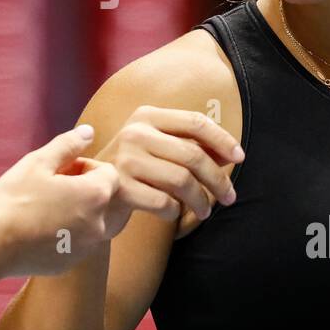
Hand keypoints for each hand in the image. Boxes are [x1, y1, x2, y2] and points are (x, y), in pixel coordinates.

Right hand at [0, 125, 149, 277]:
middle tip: (53, 187)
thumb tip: (88, 132)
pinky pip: (78, 242)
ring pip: (92, 222)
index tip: (62, 170)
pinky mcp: (71, 261)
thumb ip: (68, 144)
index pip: (109, 173)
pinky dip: (67, 233)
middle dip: (84, 189)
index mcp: (95, 195)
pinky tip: (40, 228)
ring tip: (46, 207)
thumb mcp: (38, 162)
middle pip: (103, 198)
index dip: (86, 167)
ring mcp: (87, 246)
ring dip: (77, 211)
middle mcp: (99, 224)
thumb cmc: (15, 199)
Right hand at [94, 105, 241, 236]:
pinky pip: (164, 202)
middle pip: (193, 155)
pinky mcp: (119, 188)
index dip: (222, 140)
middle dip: (218, 179)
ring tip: (205, 211)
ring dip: (201, 200)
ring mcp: (125, 160)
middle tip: (230, 197)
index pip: (195, 122)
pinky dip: (176, 211)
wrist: (89, 195)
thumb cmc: (133, 171)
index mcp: (146, 116)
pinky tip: (174, 213)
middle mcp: (134, 133)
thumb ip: (190, 146)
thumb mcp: (158, 149)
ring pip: (182, 180)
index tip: (240, 157)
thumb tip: (231, 153)